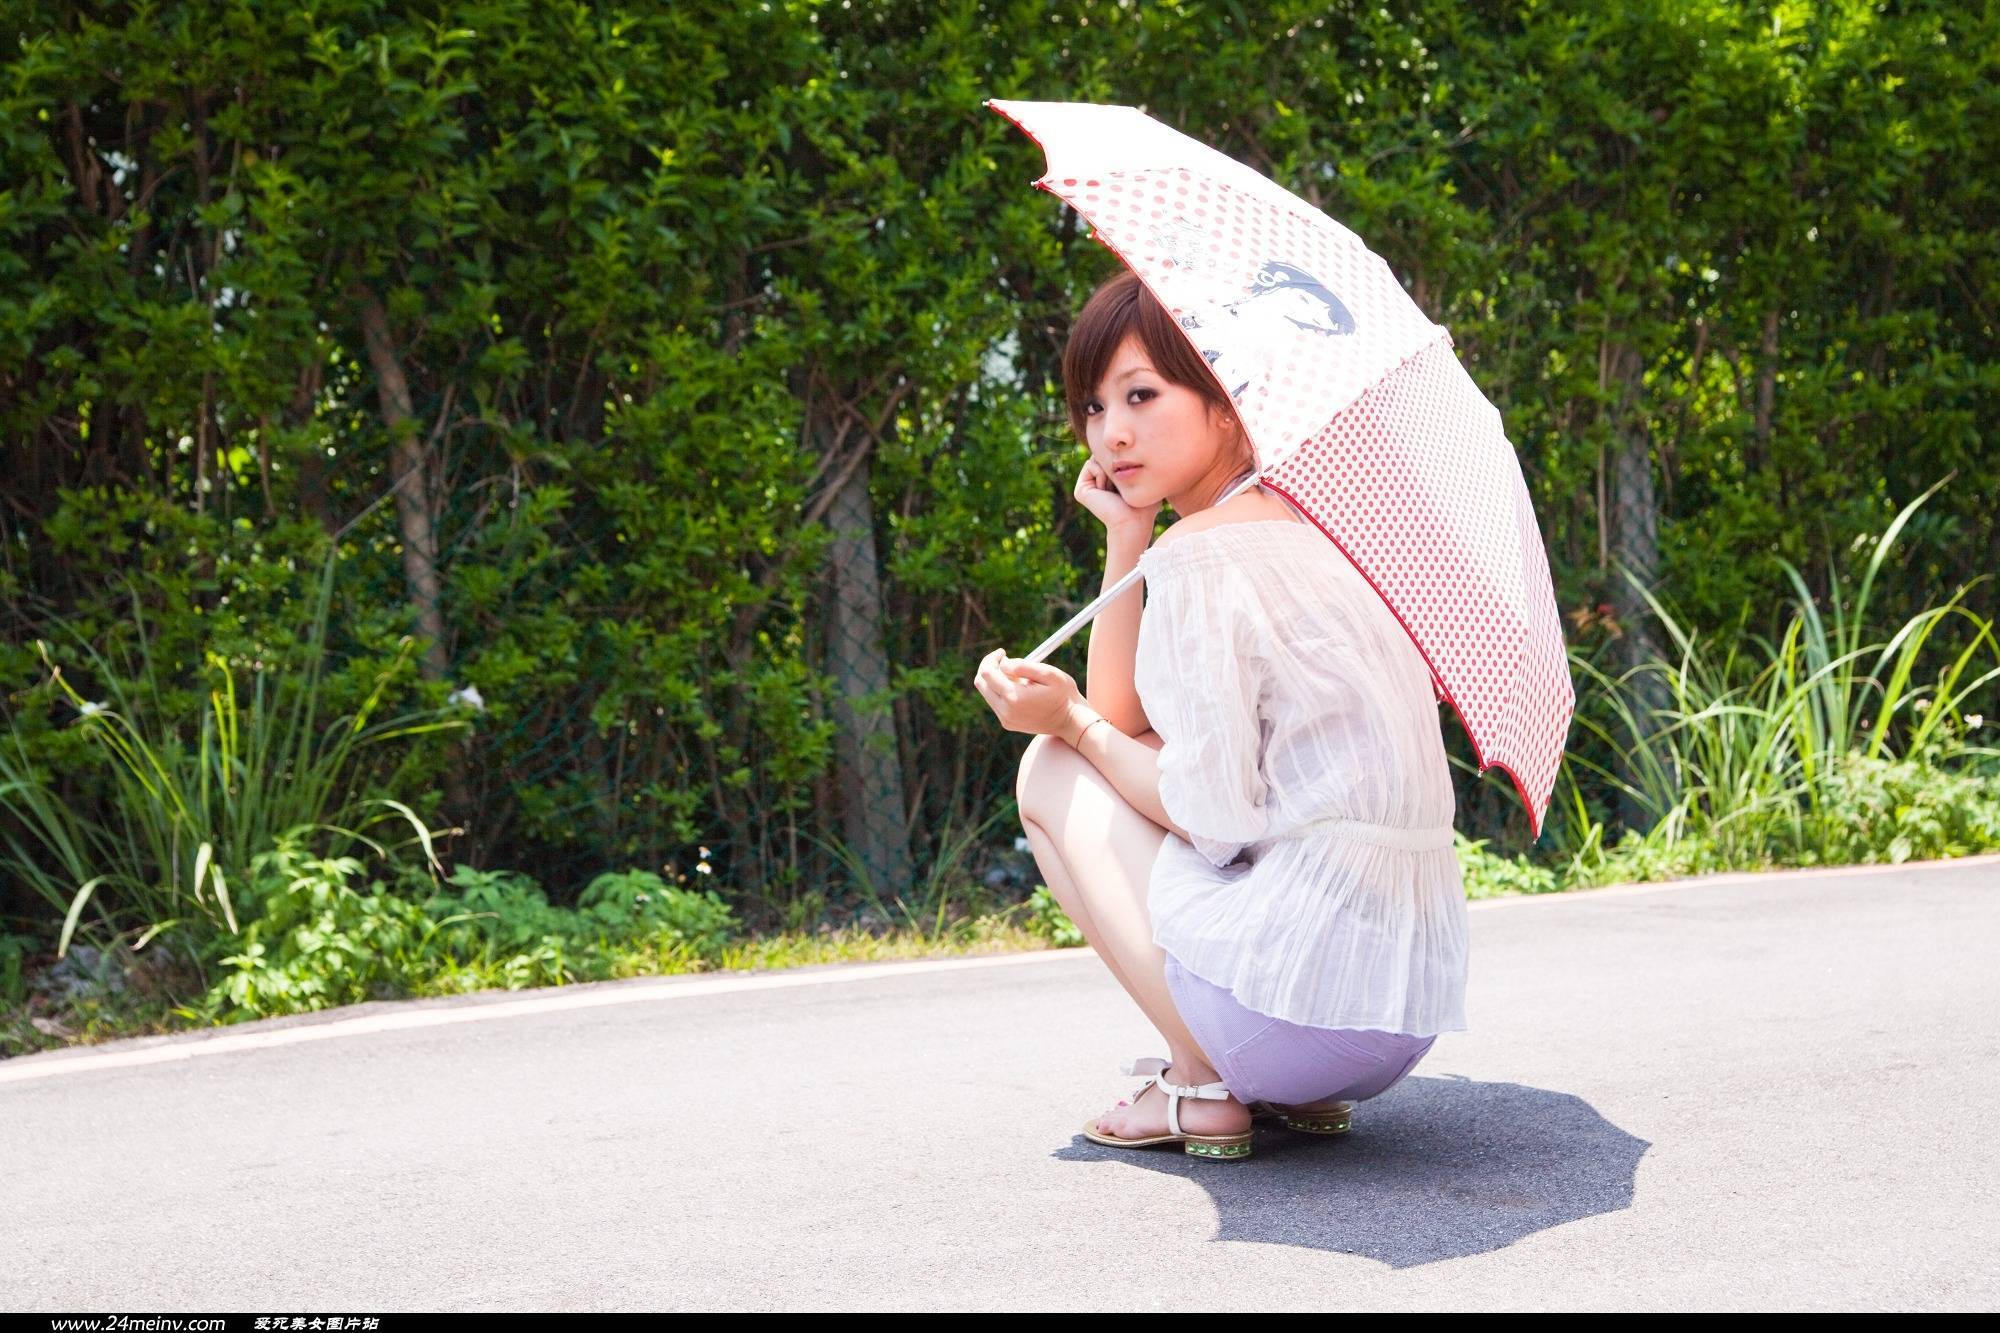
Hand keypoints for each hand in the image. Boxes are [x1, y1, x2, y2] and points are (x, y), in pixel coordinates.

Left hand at [972, 648, 1088, 739]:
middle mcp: (1005, 711)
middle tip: (1004, 660)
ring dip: (997, 680)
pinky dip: (1002, 691)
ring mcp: (1005, 719)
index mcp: (1013, 697)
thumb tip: (1003, 664)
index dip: (992, 658)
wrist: (1071, 721)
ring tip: (1019, 678)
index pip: (987, 673)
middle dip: (989, 667)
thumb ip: (1024, 665)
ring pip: (987, 693)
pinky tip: (1021, 690)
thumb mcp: (1049, 673)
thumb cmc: (1063, 694)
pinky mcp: (1007, 723)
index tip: (1003, 652)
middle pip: (981, 683)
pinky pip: (996, 702)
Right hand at [1073, 457, 1160, 536]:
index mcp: (1108, 484)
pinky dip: (1103, 474)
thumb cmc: (1144, 507)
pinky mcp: (1081, 490)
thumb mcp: (1145, 481)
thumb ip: (1139, 467)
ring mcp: (1087, 488)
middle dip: (1116, 465)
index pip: (1114, 458)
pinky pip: (1091, 465)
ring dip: (1111, 471)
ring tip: (1115, 491)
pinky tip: (1107, 492)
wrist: (1132, 523)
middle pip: (1104, 456)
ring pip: (1097, 459)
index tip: (1130, 483)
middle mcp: (1095, 485)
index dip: (1125, 462)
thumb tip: (1140, 452)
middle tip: (1122, 487)